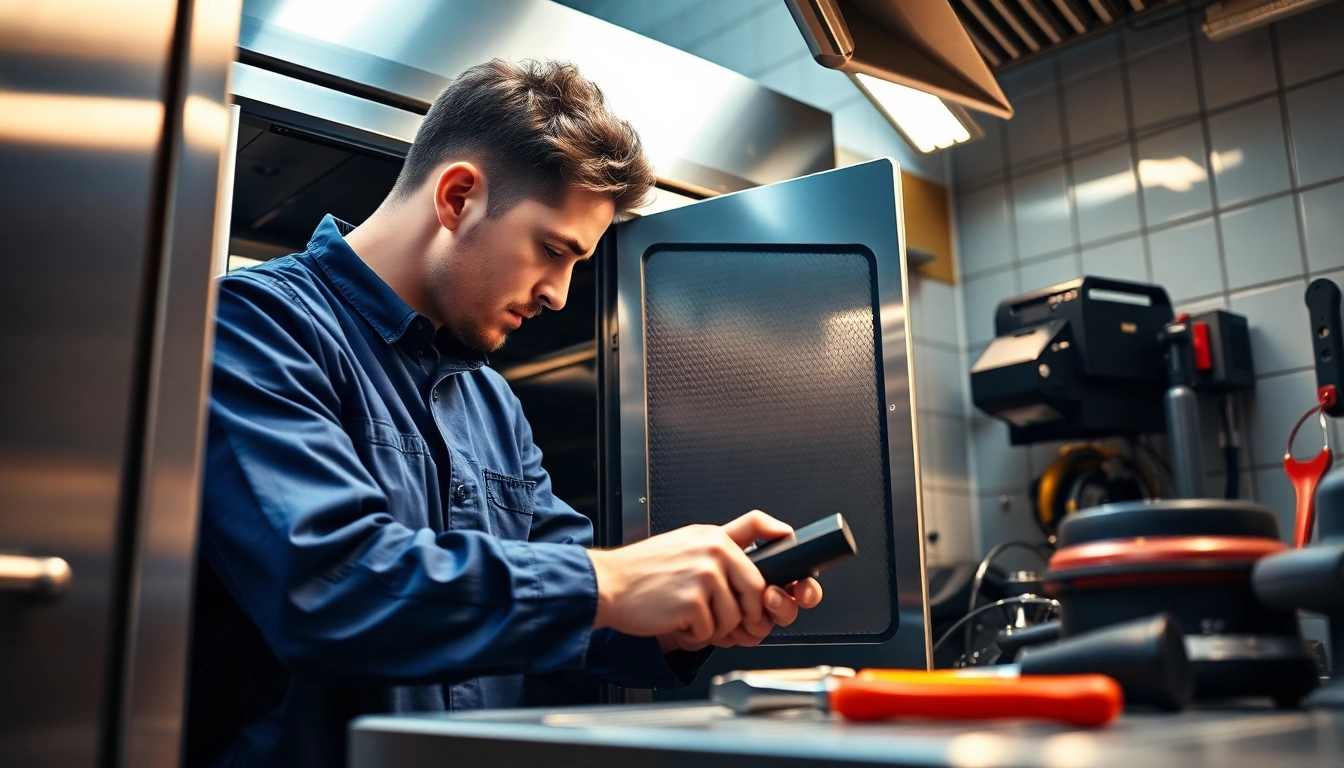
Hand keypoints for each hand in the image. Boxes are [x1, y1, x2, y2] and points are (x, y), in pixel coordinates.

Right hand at [587, 510, 823, 652]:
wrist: (605, 585)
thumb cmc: (642, 573)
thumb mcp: (685, 545)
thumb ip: (721, 552)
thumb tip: (761, 570)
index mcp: (713, 535)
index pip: (760, 526)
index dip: (782, 538)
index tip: (785, 559)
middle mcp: (713, 549)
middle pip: (759, 590)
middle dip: (748, 616)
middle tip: (727, 622)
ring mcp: (704, 574)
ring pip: (737, 617)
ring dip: (715, 629)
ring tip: (690, 616)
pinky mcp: (693, 600)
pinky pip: (713, 632)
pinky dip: (696, 637)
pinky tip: (678, 622)